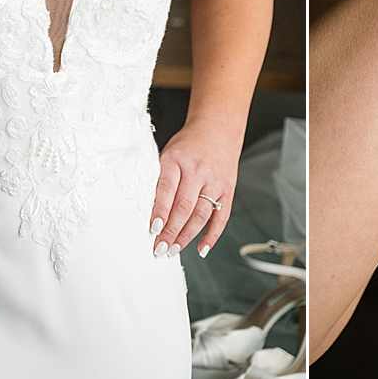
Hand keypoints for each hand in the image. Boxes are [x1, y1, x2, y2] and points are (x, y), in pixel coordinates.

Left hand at [150, 119, 241, 259]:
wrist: (218, 129)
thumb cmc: (188, 144)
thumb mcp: (168, 153)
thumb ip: (160, 178)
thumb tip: (149, 212)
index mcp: (177, 160)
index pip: (167, 189)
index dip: (160, 212)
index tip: (153, 230)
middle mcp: (197, 171)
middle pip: (184, 207)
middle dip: (171, 232)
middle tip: (160, 249)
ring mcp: (214, 182)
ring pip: (201, 215)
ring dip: (186, 236)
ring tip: (174, 249)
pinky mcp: (227, 190)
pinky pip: (221, 217)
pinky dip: (212, 236)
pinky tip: (202, 248)